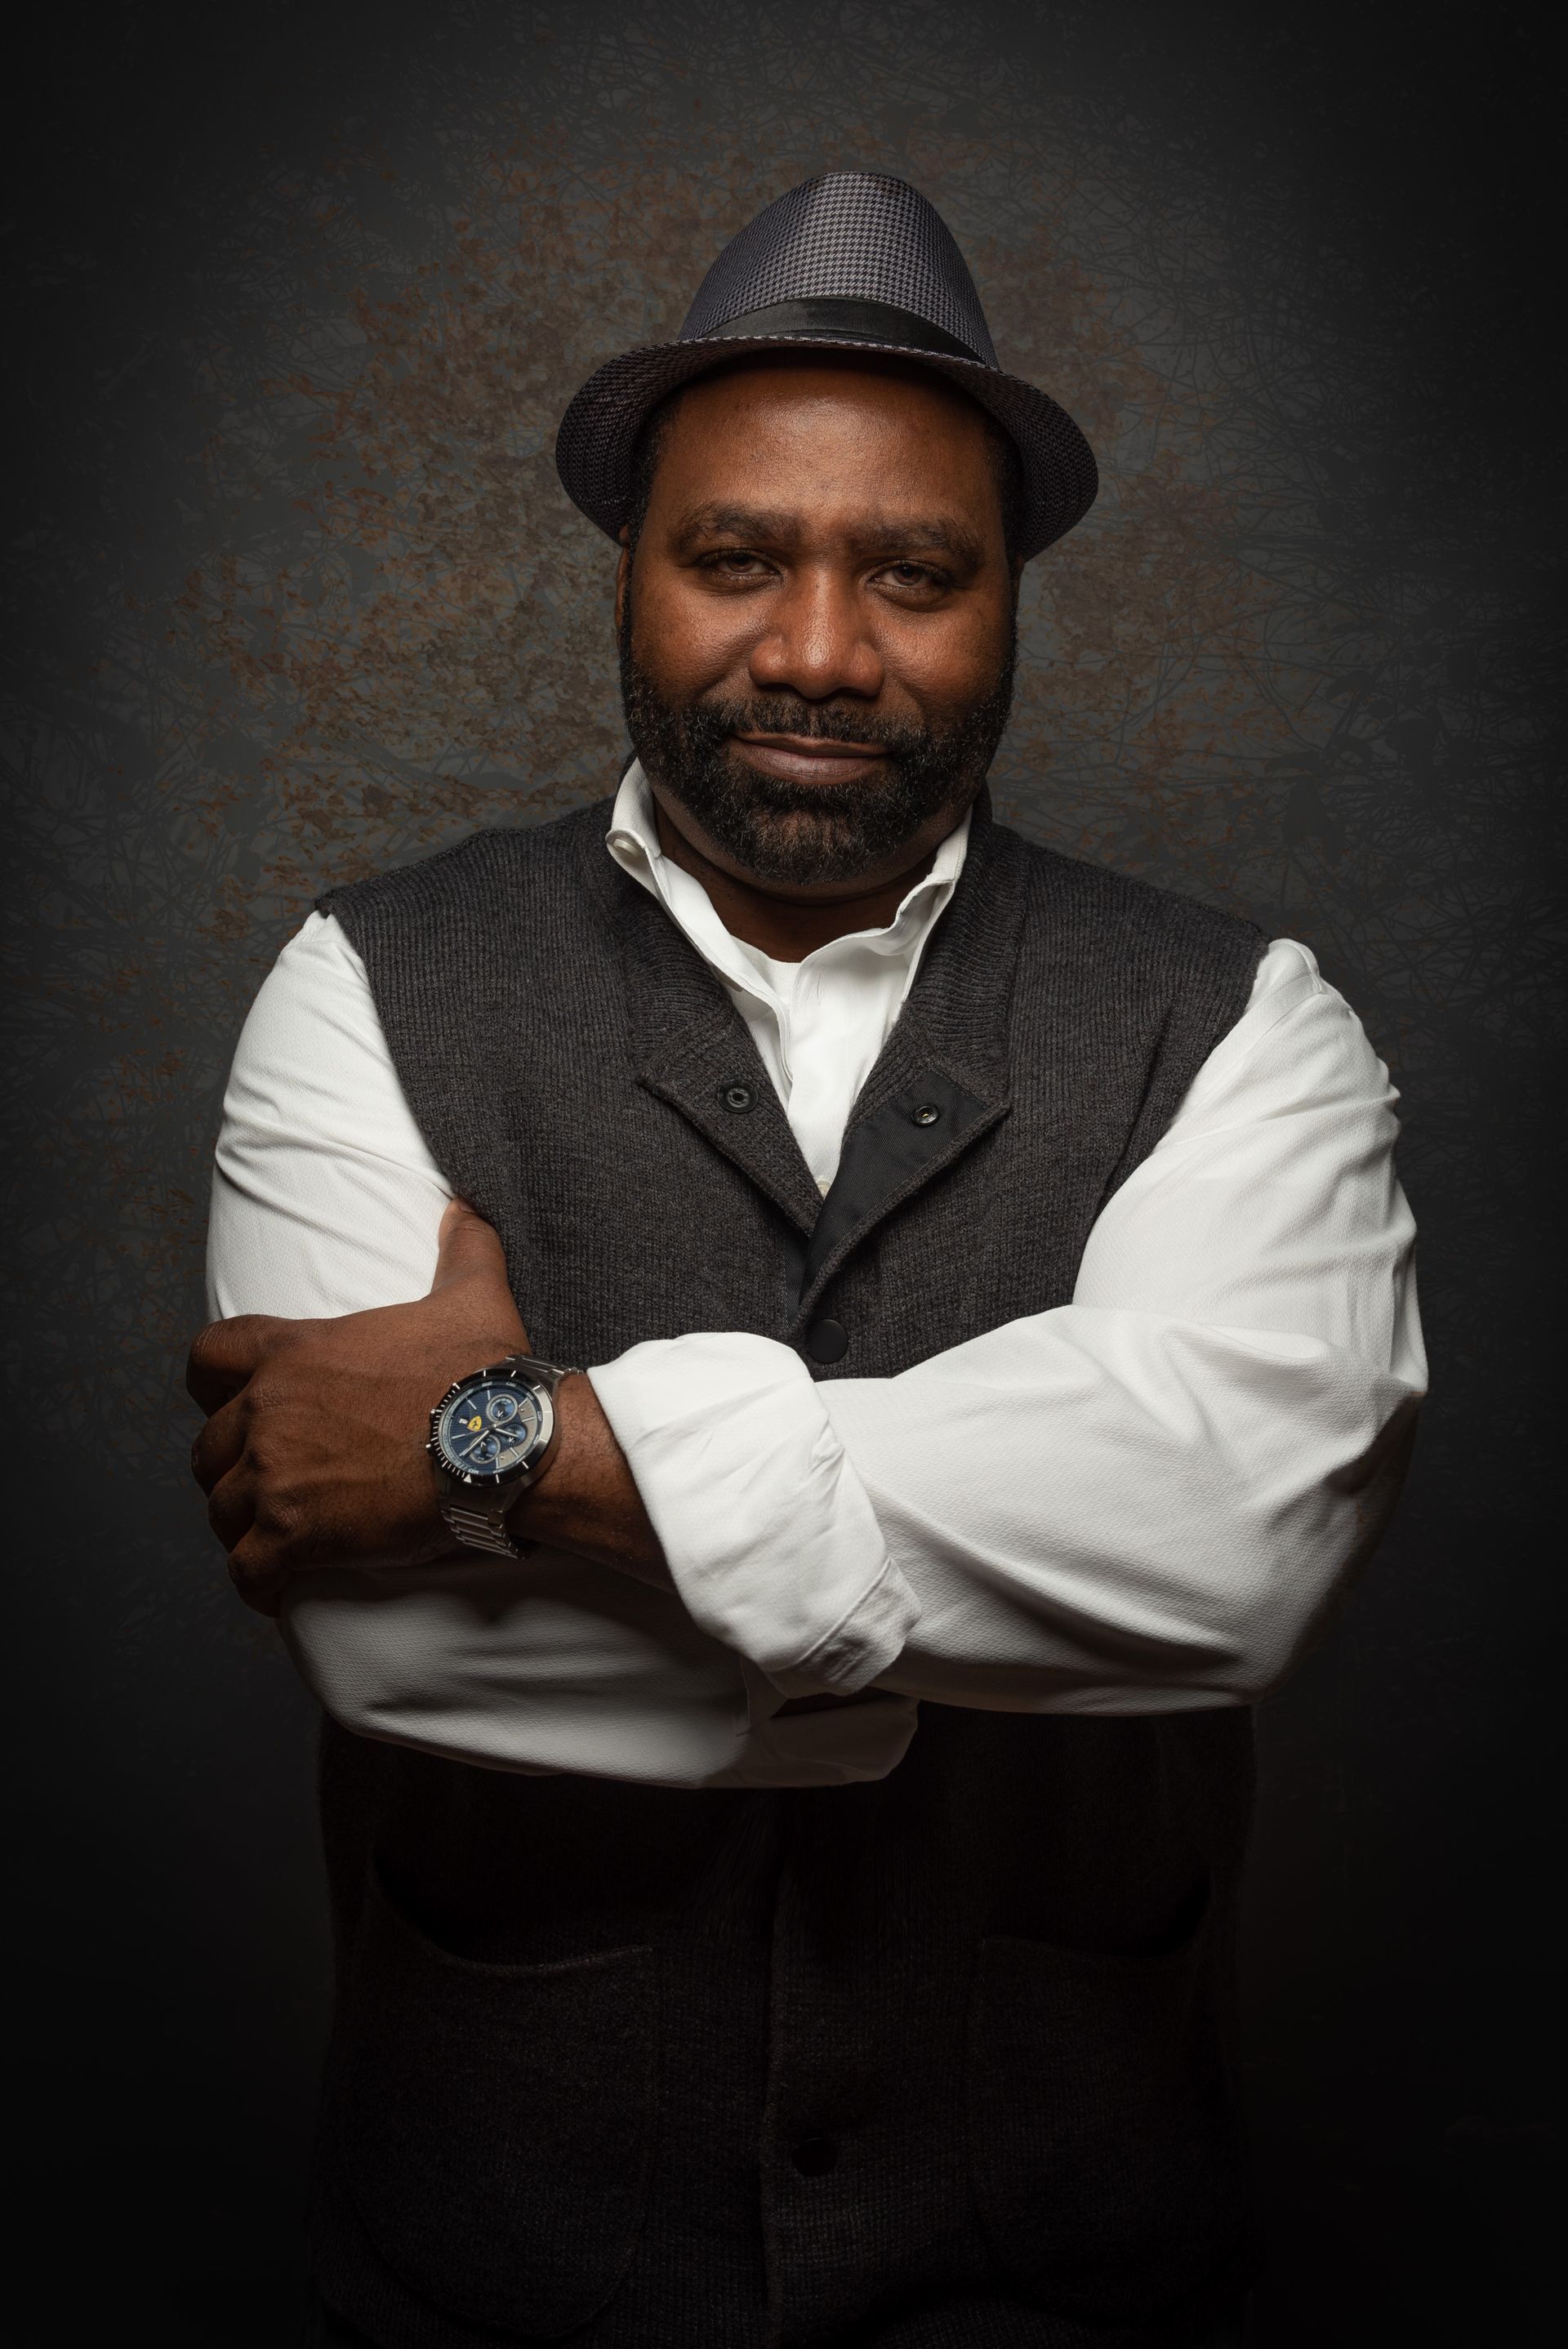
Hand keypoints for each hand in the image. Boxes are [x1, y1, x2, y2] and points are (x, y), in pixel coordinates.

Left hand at [187, 1199, 527, 1614]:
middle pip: (209, 1449)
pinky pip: (245, 1570)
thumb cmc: (486, 1373)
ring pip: (221, 1511)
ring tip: (276, 1539)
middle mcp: (270, 1412)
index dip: (211, 1388)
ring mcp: (276, 1476)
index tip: (231, 1406)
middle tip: (272, 1484)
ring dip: (244, 1526)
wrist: (504, 1444)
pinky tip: (279, 1587)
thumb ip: (461, 1246)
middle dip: (233, 1469)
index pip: (205, 1359)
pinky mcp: (294, 1535)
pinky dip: (257, 1583)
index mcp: (295, 1352)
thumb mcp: (472, 1295)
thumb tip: (465, 1208)